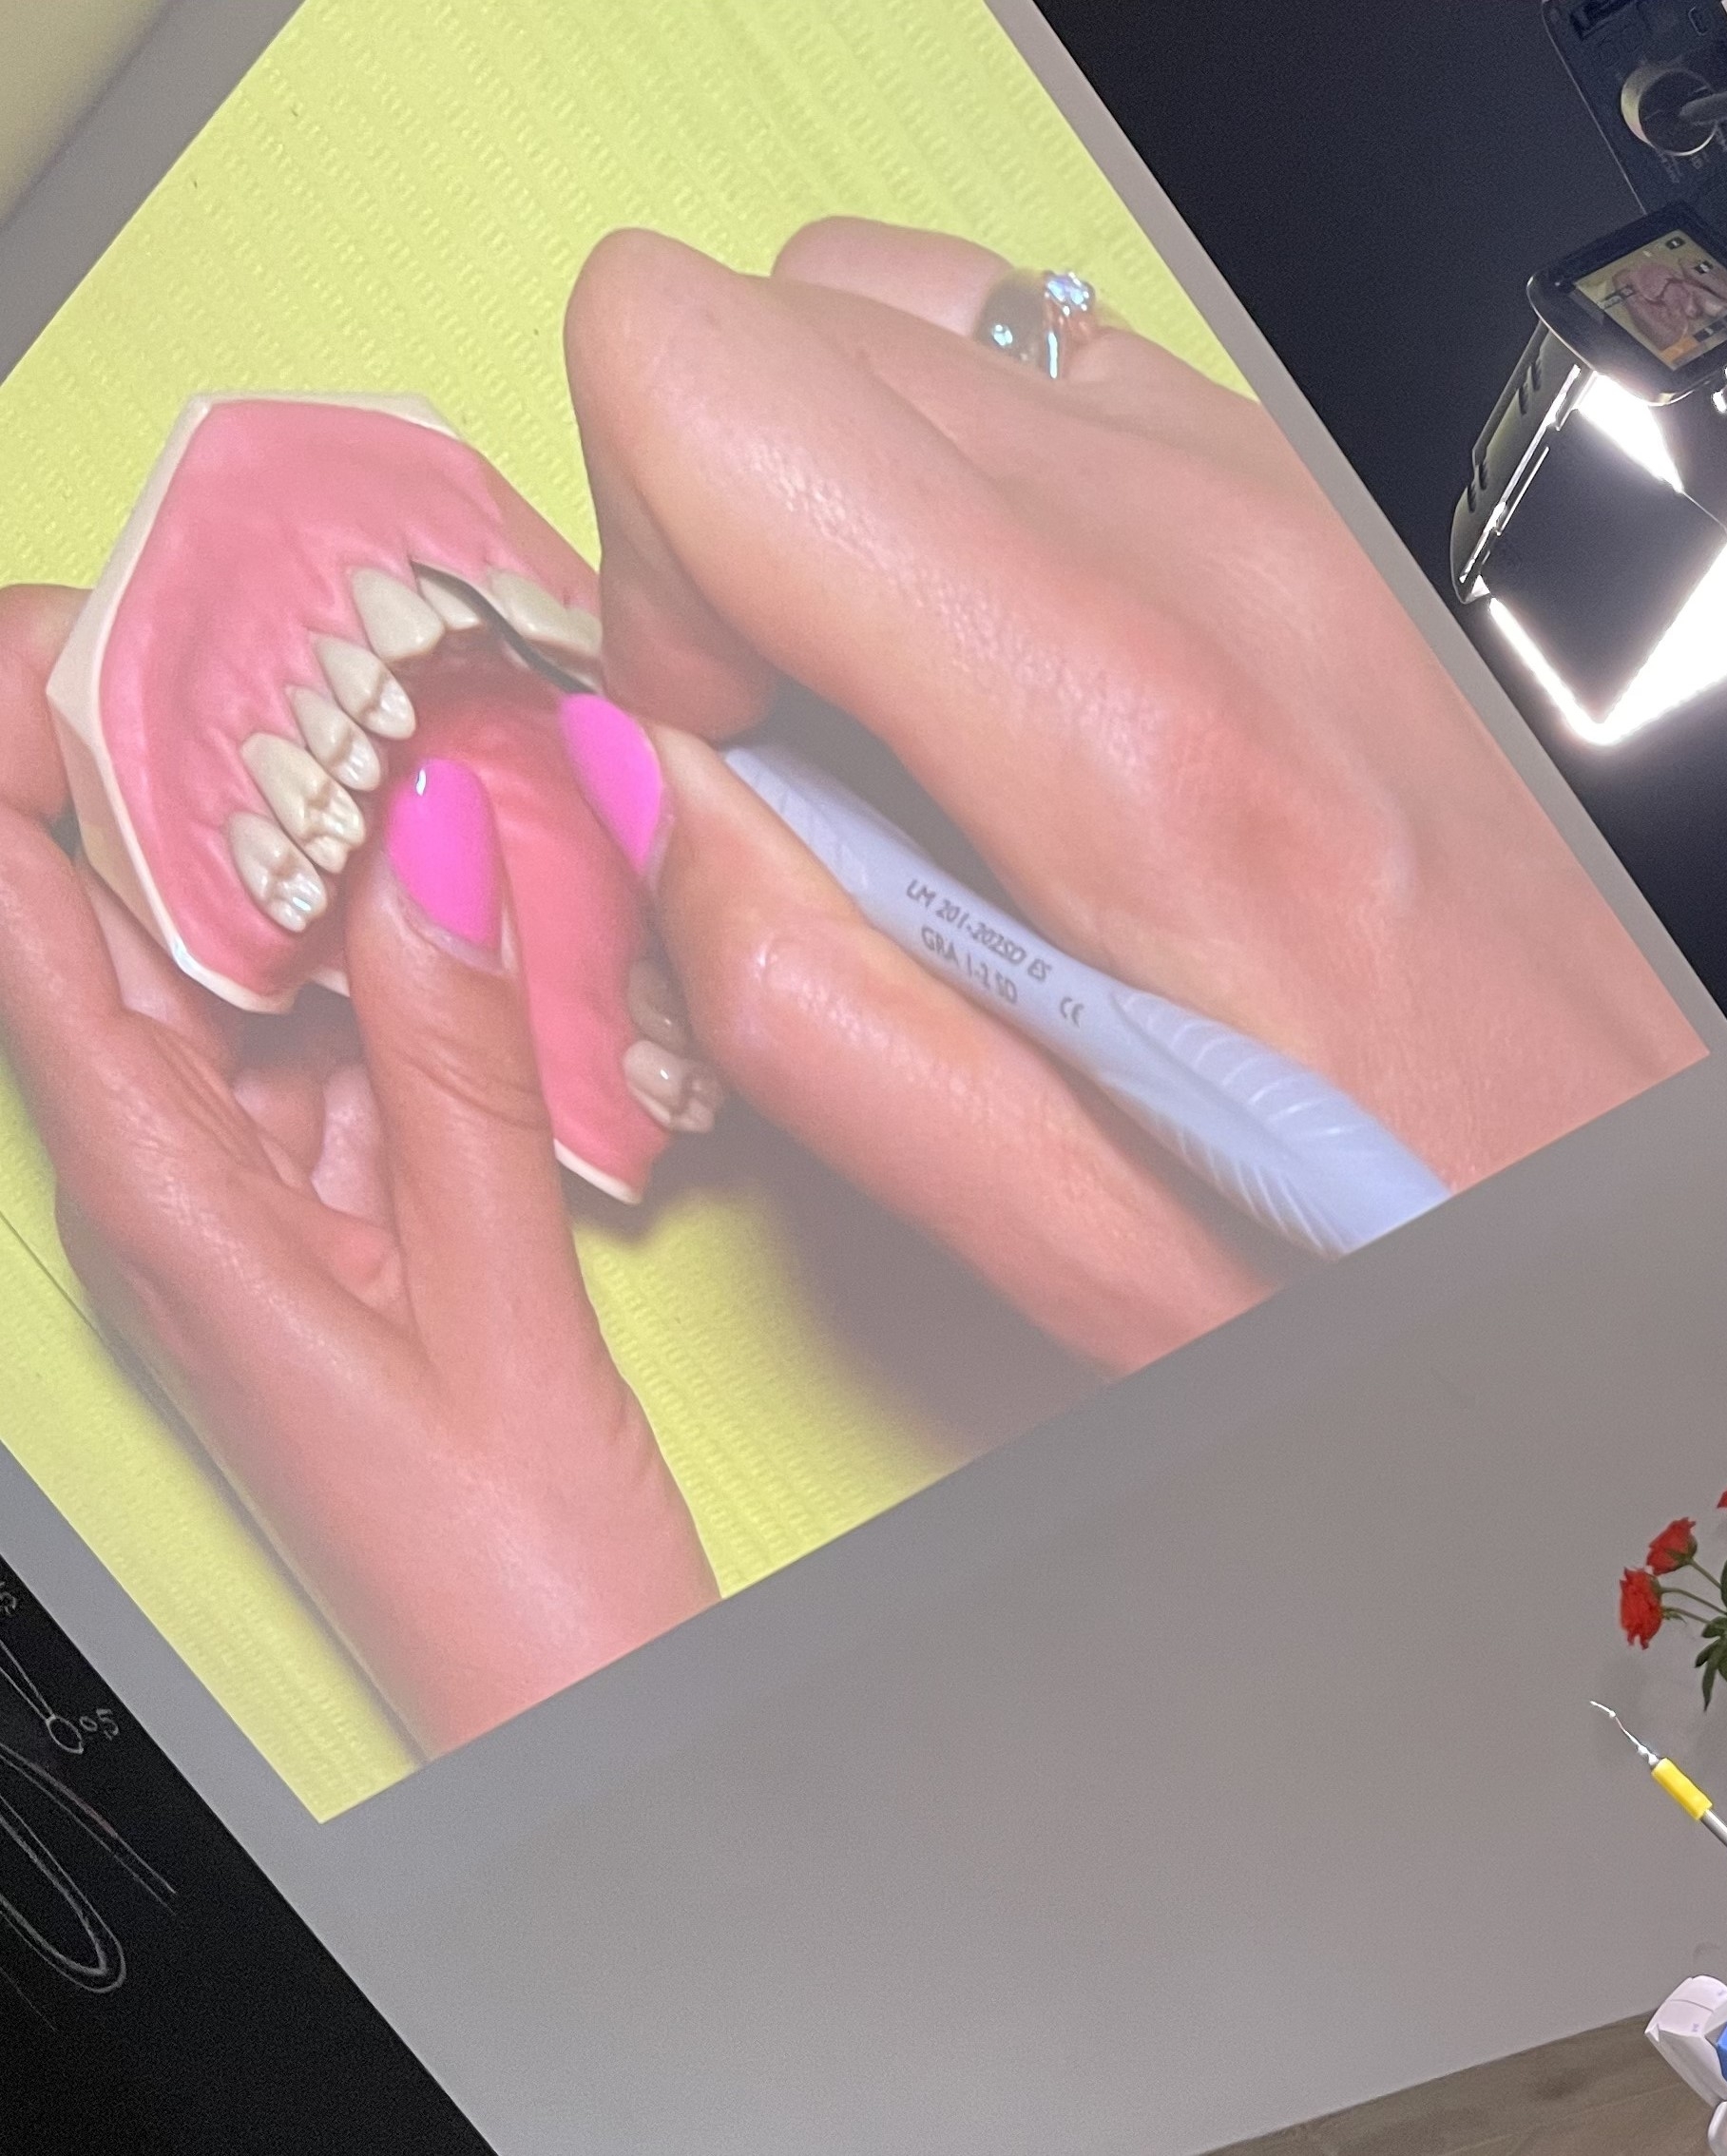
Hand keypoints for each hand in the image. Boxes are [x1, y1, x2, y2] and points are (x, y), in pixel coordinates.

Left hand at [0, 586, 716, 1753]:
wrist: (569, 1731)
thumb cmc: (515, 1583)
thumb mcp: (499, 1310)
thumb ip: (459, 1070)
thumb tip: (425, 846)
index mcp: (165, 1210)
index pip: (15, 916)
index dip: (24, 740)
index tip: (111, 612)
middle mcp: (176, 1192)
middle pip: (110, 913)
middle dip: (183, 751)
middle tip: (310, 623)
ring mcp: (255, 1204)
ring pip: (238, 965)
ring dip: (313, 840)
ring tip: (419, 719)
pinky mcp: (340, 1224)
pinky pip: (337, 1041)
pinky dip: (399, 951)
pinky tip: (482, 882)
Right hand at [555, 218, 1696, 1364]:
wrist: (1667, 1166)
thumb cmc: (1407, 1222)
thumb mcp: (1074, 1225)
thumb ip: (802, 1001)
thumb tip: (642, 795)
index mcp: (1120, 729)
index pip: (705, 376)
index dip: (646, 569)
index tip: (725, 741)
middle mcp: (1222, 551)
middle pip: (800, 323)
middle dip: (736, 529)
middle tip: (828, 751)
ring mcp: (1301, 503)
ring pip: (936, 318)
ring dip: (870, 491)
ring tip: (941, 707)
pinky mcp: (1343, 510)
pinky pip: (1084, 381)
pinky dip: (1012, 490)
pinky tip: (1063, 676)